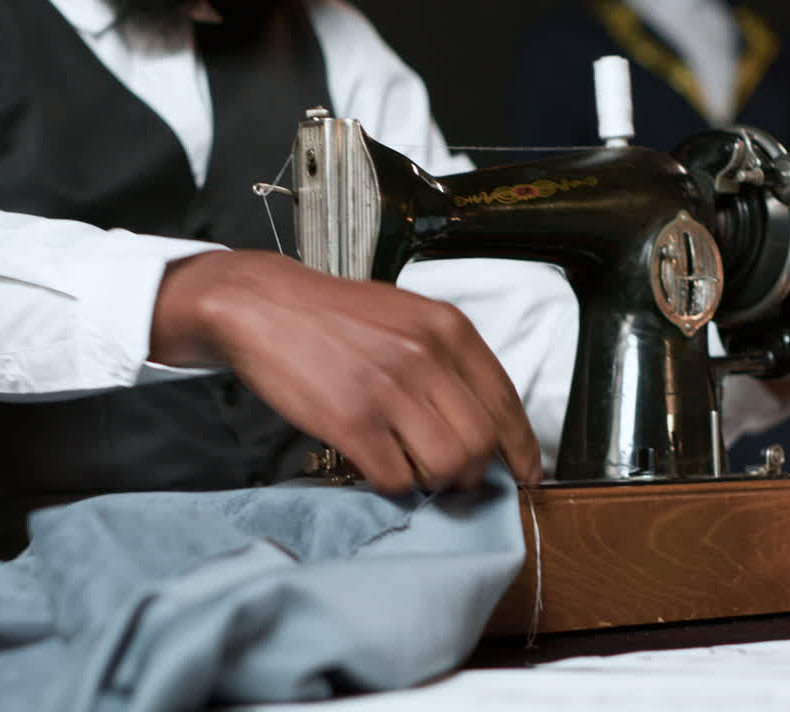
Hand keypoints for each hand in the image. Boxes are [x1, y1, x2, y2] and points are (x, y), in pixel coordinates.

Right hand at [149, 250, 542, 493]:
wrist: (264, 306)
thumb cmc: (334, 315)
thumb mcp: (406, 316)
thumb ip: (446, 359)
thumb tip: (481, 418)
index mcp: (448, 328)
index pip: (505, 401)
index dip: (522, 448)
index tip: (525, 474)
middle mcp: (426, 356)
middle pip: (481, 442)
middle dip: (473, 471)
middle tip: (453, 476)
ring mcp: (389, 390)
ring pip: (446, 466)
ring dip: (435, 481)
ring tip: (414, 469)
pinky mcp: (352, 421)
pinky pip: (396, 477)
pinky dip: (394, 484)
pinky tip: (379, 466)